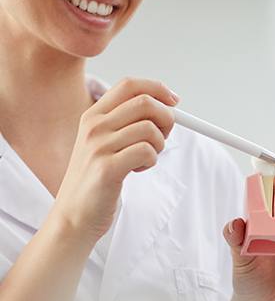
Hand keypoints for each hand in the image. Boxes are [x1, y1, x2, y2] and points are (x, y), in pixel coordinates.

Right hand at [52, 78, 178, 242]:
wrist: (74, 216)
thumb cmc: (96, 180)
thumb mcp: (105, 144)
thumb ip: (127, 124)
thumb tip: (166, 108)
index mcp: (93, 115)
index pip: (130, 84)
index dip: (157, 89)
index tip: (174, 101)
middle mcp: (94, 126)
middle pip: (145, 103)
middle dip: (166, 119)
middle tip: (162, 138)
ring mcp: (98, 146)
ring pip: (150, 129)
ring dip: (158, 145)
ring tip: (144, 159)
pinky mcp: (107, 168)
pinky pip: (147, 151)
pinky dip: (151, 161)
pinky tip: (137, 170)